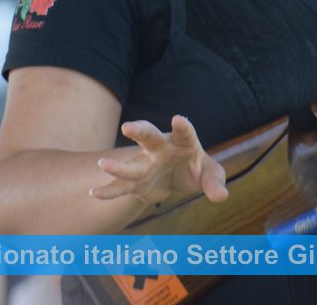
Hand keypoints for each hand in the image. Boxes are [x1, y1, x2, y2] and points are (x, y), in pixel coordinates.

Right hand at [90, 115, 227, 206]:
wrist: (177, 177)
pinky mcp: (137, 182)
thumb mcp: (211, 174)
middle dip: (139, 130)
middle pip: (149, 136)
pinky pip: (122, 186)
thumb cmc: (196, 169)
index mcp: (183, 142)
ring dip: (118, 165)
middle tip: (128, 127)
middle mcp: (160, 149)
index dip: (182, 126)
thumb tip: (221, 196)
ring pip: (131, 165)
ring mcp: (146, 165)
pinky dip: (109, 190)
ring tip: (102, 164)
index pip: (184, 133)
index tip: (178, 119)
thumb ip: (215, 182)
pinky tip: (95, 192)